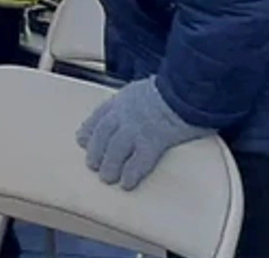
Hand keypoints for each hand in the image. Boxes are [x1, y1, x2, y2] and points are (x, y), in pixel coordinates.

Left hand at [77, 79, 212, 190]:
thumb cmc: (177, 85)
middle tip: (91, 164)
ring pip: (114, 150)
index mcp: (124, 97)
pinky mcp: (152, 142)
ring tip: (106, 178)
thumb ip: (146, 95)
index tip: (82, 139)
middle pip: (102, 134)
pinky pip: (137, 161)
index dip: (89, 128)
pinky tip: (126, 184)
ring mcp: (136, 128)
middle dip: (95, 150)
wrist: (186, 87)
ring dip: (109, 165)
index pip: (100, 114)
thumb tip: (154, 101)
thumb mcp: (152, 85)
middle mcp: (124, 113)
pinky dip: (131, 173)